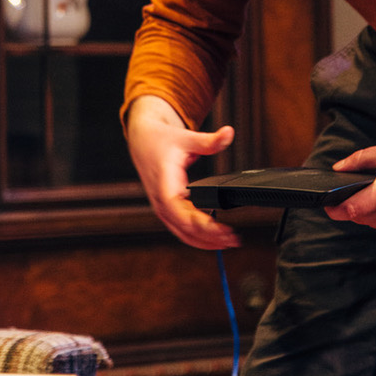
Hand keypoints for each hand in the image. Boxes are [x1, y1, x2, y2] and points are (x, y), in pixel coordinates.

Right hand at [125, 95, 240, 249]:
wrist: (142, 141)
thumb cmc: (161, 140)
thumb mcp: (185, 137)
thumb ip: (209, 140)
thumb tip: (229, 133)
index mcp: (164, 184)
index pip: (179, 212)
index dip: (200, 224)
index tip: (221, 229)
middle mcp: (161, 200)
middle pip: (183, 228)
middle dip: (208, 237)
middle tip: (233, 239)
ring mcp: (163, 207)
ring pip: (182, 233)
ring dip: (204, 241)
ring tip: (228, 242)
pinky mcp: (167, 209)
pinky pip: (181, 228)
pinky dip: (197, 236)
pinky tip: (214, 238)